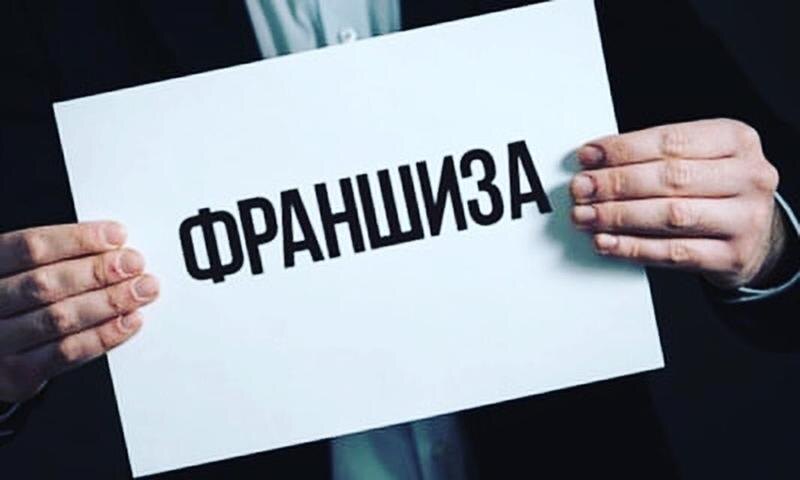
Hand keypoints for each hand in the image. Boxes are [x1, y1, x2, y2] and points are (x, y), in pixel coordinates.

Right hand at [0, 222, 158, 401]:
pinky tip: (130, 321)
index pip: (29, 246)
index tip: (117, 235)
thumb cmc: (15, 301)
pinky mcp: (18, 374)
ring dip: (109, 302)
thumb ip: (58, 258)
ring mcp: (0, 341)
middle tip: (134, 263)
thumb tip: (114, 247)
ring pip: (59, 319)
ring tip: (142, 290)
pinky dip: (104, 335)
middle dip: (98, 271)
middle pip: (45, 284)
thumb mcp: (21, 271)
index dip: (77, 239)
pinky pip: (67, 353)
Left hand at [570, 118, 785, 288]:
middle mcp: (748, 176)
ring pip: (670, 215)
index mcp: (736, 140)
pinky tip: (606, 242)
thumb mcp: (699, 158)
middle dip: (616, 183)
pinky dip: (632, 247)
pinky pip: (673, 253)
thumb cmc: (715, 190)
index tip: (588, 156)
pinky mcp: (733, 256)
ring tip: (586, 215)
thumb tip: (594, 162)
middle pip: (670, 178)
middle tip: (581, 189)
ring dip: (618, 216)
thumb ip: (653, 156)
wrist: (756, 236)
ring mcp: (745, 218)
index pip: (671, 141)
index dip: (623, 149)